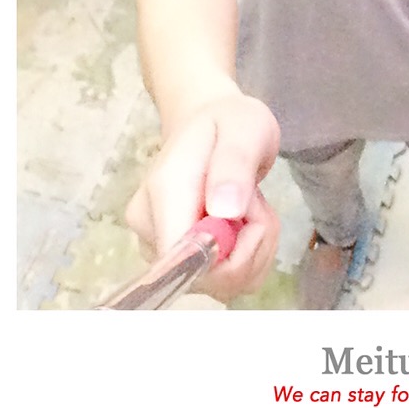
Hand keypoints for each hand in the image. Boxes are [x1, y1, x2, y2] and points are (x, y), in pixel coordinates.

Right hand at [126, 91, 280, 302]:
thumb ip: (235, 163)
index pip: (181, 257)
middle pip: (204, 277)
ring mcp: (160, 249)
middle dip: (250, 247)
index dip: (228, 255)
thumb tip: (224, 211)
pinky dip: (250, 259)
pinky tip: (248, 225)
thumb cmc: (229, 123)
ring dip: (254, 250)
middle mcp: (150, 227)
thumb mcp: (245, 127)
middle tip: (257, 203)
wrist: (212, 126)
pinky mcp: (179, 263)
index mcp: (164, 191)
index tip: (252, 216)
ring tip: (253, 207)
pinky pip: (225, 283)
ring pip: (220, 284)